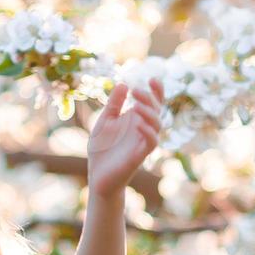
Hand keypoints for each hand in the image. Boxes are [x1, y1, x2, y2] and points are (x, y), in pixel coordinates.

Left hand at [87, 78, 163, 200]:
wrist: (98, 175)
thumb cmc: (102, 149)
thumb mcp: (105, 121)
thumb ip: (114, 104)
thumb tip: (123, 84)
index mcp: (136, 119)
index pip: (153, 102)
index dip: (157, 91)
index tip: (152, 78)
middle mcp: (142, 129)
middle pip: (156, 110)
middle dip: (150, 98)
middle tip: (136, 90)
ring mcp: (142, 142)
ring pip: (157, 125)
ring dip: (149, 113)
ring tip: (136, 105)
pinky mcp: (139, 155)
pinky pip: (151, 142)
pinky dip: (148, 131)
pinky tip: (138, 123)